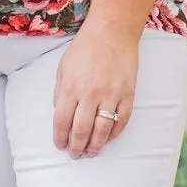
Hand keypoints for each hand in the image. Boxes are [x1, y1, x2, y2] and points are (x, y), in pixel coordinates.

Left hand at [53, 23, 137, 158]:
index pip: (62, 121)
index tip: (60, 145)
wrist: (112, 32)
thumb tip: (58, 113)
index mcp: (71, 87)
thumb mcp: (63, 67)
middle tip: (75, 154)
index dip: (60, 138)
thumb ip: (60, 91)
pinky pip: (122, 121)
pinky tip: (108, 138)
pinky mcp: (128, 94)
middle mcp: (90, 94)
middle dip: (77, 147)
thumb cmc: (85, 47)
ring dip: (96, 145)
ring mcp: (111, 95)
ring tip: (91, 152)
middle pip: (81, 130)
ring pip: (102, 130)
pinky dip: (115, 133)